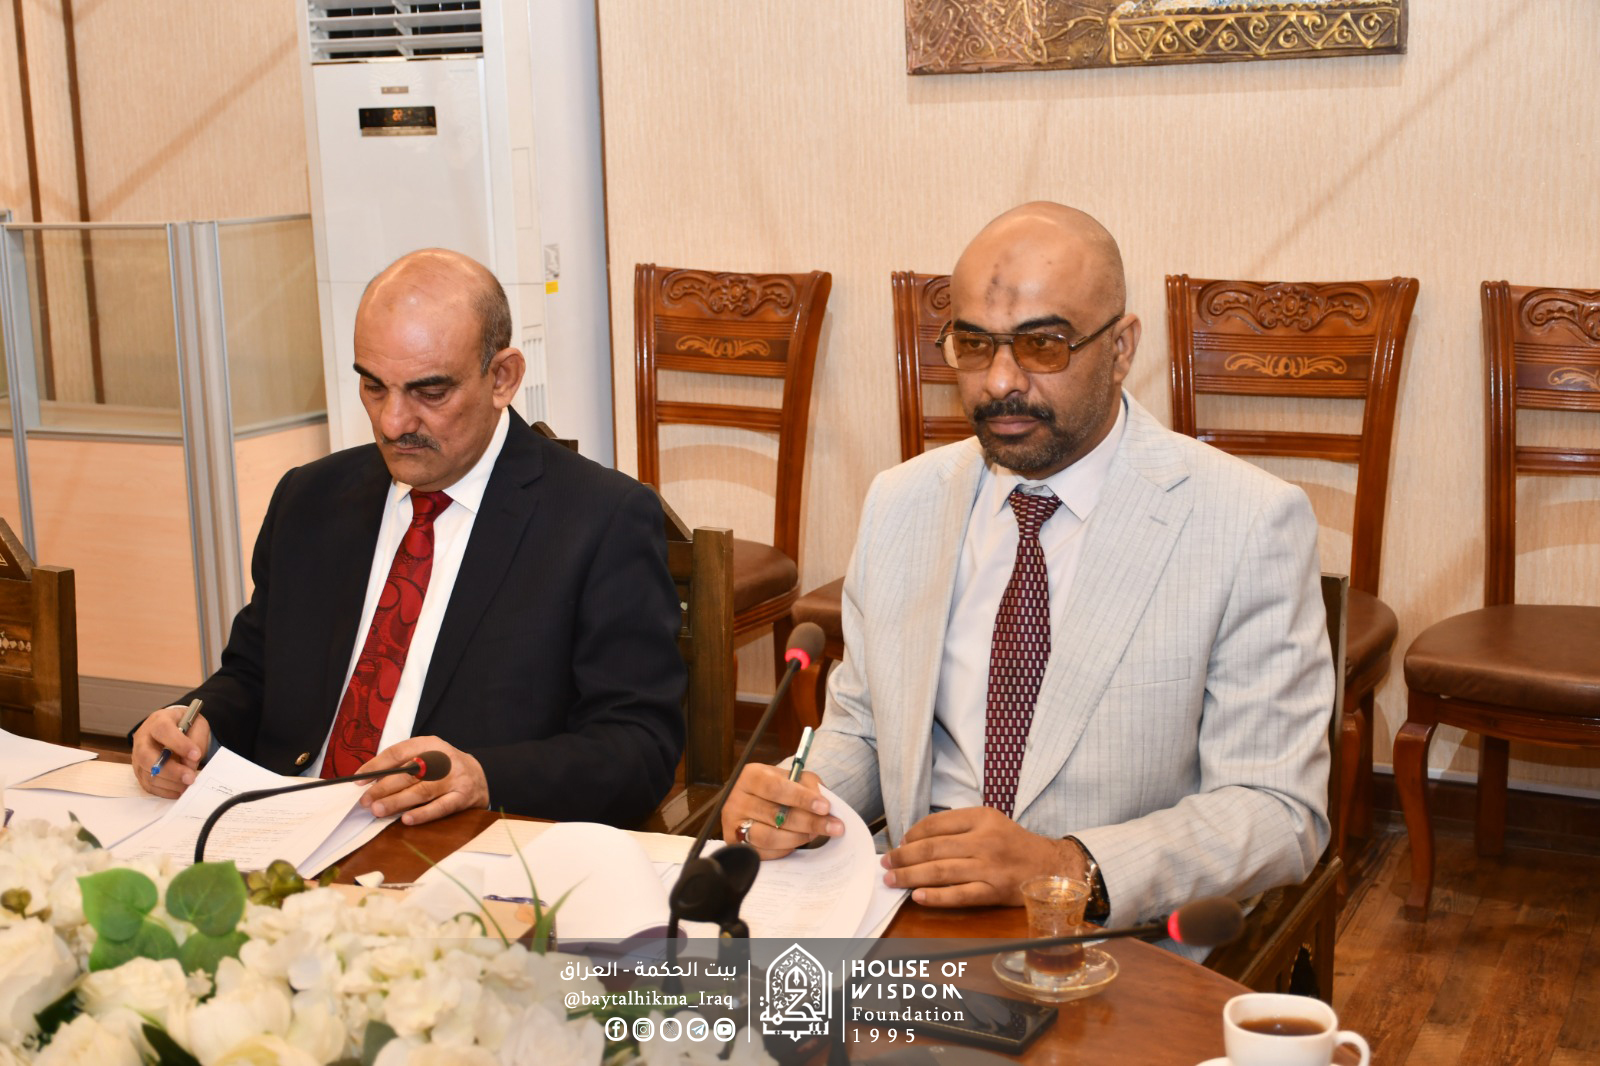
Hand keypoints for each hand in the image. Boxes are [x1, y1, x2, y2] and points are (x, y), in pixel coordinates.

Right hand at [131, 705, 212, 798]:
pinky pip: (148, 785)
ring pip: (147, 774)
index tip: (196, 755)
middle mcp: (142, 739)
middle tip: (190, 778)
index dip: (179, 744)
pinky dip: (165, 791)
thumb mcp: (197, 725)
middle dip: (171, 770)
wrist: (173, 729)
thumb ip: (196, 741)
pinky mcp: (140, 772)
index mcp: (158, 721)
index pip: (163, 730)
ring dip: (170, 783)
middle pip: (147, 757)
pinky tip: (179, 790)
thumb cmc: (185, 726)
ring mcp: (138, 757)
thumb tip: (189, 764)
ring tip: (188, 785)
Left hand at [357, 736, 488, 824]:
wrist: (479, 776)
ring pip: (422, 791)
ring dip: (397, 801)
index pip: (399, 752)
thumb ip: (402, 765)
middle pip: (409, 772)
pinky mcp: (462, 797)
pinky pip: (440, 807)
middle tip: (365, 800)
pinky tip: (406, 820)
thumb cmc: (443, 768)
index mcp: (430, 744)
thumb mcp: (425, 756)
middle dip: (384, 787)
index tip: (359, 779)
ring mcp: (454, 778)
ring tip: (378, 810)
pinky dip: (423, 814)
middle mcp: (443, 759)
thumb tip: (369, 781)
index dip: (377, 765)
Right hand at [719, 764, 843, 858]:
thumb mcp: (792, 777)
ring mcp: (733, 824)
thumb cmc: (776, 788)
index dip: (802, 798)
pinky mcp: (734, 844)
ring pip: (769, 837)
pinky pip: (764, 853)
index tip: (825, 807)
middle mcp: (736, 799)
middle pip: (775, 815)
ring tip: (815, 834)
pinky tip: (797, 842)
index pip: (775, 788)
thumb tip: (825, 803)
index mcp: (750, 776)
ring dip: (798, 837)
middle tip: (834, 827)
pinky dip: (785, 849)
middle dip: (809, 822)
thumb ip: (809, 785)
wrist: (751, 801)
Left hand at [883, 807, 1082, 906]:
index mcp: (981, 817)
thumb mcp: (990, 821)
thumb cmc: (1014, 844)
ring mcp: (989, 868)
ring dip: (911, 876)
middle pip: (933, 848)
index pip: (936, 824)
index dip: (912, 834)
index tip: (900, 843)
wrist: (1051, 866)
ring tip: (892, 880)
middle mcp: (984, 840)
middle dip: (903, 856)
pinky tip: (918, 896)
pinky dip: (937, 896)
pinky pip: (960, 895)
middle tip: (886, 863)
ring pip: (941, 871)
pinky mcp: (994, 891)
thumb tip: (916, 839)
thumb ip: (958, 826)